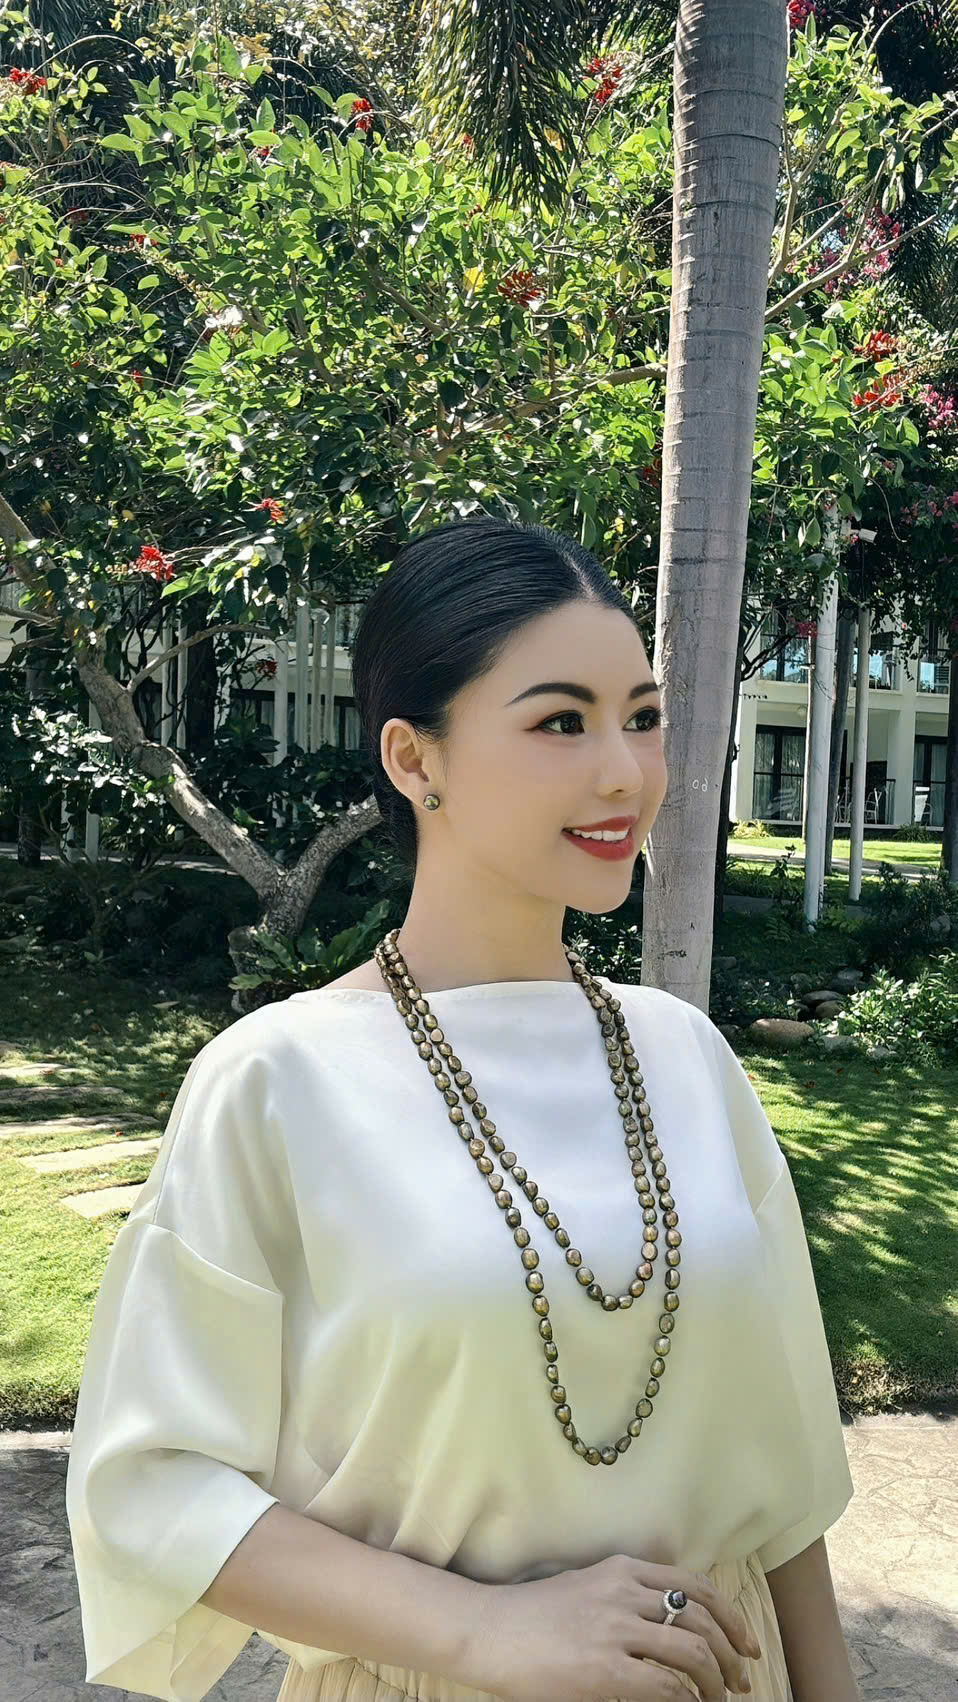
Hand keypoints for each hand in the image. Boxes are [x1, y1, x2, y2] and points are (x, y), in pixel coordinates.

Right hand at [458, 1553, 761, 1701]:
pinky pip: (666, 1685)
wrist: (489, 1631)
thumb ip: (630, 1600)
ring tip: (718, 1699)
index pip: (697, 1586)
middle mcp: (625, 1591)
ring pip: (694, 1652)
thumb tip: (675, 1629)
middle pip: (704, 1619)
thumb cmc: (535, 1617)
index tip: (746, 1644)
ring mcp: (616, 1628)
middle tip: (741, 1681)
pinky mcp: (605, 1668)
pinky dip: (686, 1698)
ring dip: (716, 1681)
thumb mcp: (588, 1589)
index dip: (731, 1617)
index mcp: (624, 1569)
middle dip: (733, 1654)